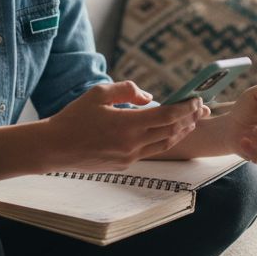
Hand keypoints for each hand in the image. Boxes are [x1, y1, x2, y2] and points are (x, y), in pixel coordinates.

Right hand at [45, 81, 206, 170]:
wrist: (54, 148)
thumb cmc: (74, 117)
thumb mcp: (98, 93)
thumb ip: (127, 90)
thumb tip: (150, 97)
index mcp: (127, 124)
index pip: (167, 116)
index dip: (186, 107)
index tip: (197, 99)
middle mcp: (132, 144)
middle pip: (171, 131)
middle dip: (189, 118)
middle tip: (201, 108)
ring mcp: (129, 157)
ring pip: (165, 144)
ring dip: (181, 132)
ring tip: (191, 121)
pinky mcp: (124, 165)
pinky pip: (151, 151)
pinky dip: (164, 140)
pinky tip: (168, 132)